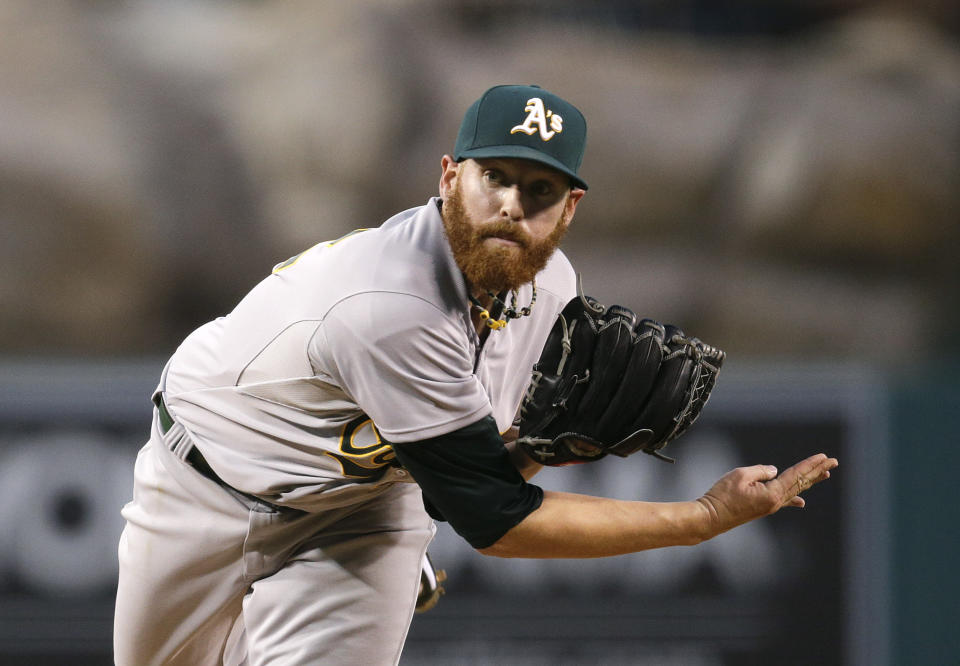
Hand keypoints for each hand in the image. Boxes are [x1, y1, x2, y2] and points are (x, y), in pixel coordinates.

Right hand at [696, 453, 838, 537]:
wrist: (710, 518)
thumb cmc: (722, 496)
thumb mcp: (740, 475)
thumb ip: (760, 471)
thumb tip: (774, 472)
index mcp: (772, 494)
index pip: (795, 475)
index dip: (809, 464)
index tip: (823, 457)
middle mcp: (776, 502)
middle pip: (801, 483)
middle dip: (817, 471)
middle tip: (833, 462)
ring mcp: (770, 507)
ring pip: (795, 491)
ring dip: (810, 481)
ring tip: (825, 474)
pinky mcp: (762, 508)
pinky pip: (783, 501)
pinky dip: (794, 498)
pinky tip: (802, 502)